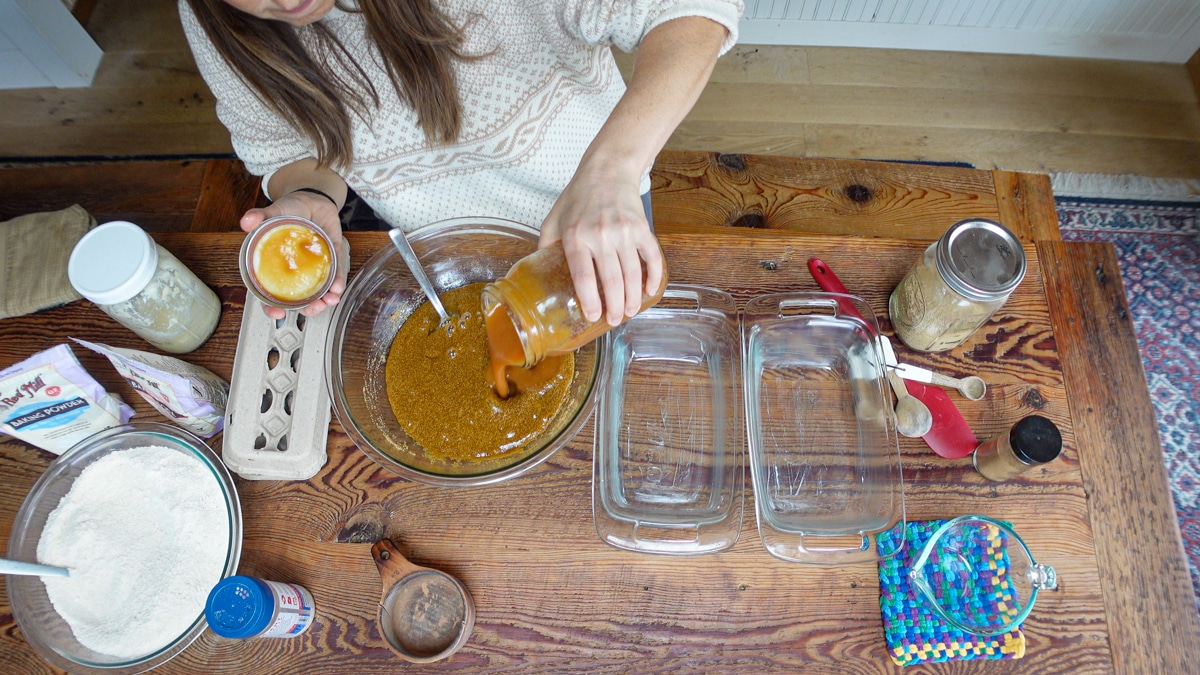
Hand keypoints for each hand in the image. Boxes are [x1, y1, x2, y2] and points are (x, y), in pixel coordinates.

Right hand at [239, 190, 346, 319]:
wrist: (314, 198)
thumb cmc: (290, 209)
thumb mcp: (274, 212)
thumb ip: (260, 216)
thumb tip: (246, 222)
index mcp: (276, 265)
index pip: (270, 292)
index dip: (270, 306)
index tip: (277, 314)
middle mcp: (295, 270)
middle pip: (298, 298)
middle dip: (306, 308)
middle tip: (312, 308)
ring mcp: (314, 267)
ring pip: (318, 291)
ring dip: (324, 300)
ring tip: (329, 300)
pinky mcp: (331, 259)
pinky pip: (334, 274)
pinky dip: (337, 282)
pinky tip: (338, 288)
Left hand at [539, 168, 662, 326]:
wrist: (606, 170)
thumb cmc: (577, 196)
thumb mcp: (553, 219)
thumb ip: (545, 246)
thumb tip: (539, 274)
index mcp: (575, 237)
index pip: (584, 277)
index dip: (590, 301)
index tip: (593, 317)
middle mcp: (600, 235)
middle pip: (612, 281)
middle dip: (615, 307)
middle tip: (614, 321)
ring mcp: (624, 232)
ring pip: (632, 274)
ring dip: (633, 298)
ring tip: (629, 312)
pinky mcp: (641, 228)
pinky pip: (652, 257)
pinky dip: (654, 277)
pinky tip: (649, 291)